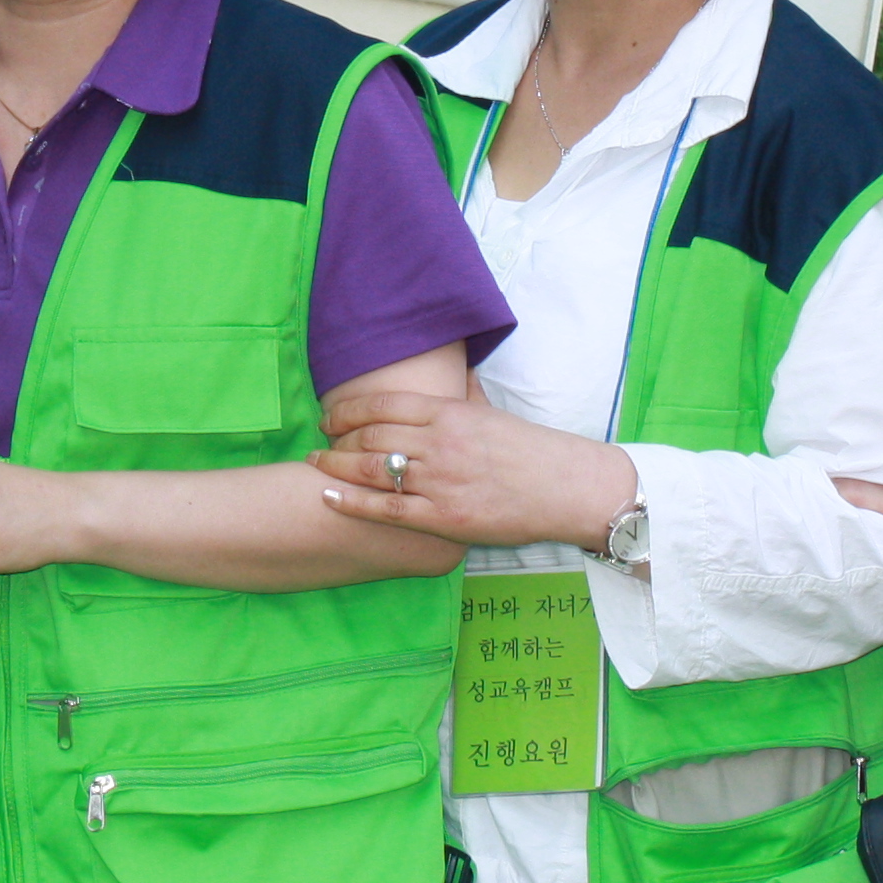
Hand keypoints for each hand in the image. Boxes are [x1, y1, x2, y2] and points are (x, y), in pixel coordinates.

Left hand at [310, 391, 632, 550]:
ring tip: (317, 463)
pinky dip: (350, 502)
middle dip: (337, 436)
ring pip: (371, 469)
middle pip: (370, 435)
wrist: (564, 489)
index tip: (330, 414)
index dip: (347, 408)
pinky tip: (327, 496)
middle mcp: (439, 443)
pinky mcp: (443, 517)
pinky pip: (385, 508)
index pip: (383, 404)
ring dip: (336, 465)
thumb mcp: (493, 411)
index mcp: (450, 413)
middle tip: (320, 439)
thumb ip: (466, 392)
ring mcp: (440, 481)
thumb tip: (456, 366)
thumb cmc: (531, 450)